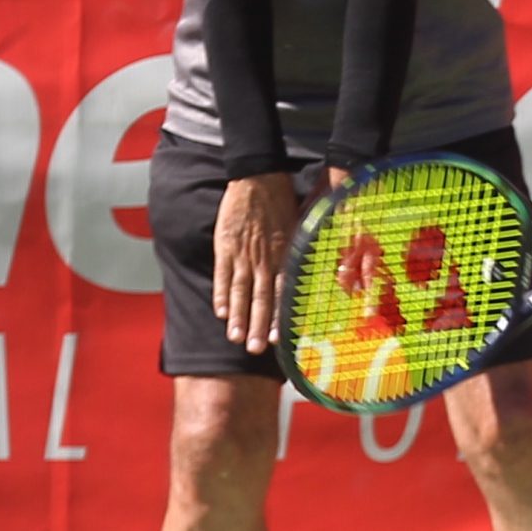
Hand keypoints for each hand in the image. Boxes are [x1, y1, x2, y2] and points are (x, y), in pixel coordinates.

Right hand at [213, 172, 298, 352]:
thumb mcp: (298, 231)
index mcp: (284, 256)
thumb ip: (299, 256)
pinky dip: (222, 295)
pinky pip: (222, 275)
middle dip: (257, 327)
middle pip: (260, 299)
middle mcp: (264, 259)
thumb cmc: (283, 206)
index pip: (282, 294)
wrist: (259, 180)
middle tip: (254, 350)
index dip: (278, 317)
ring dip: (237, 317)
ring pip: (240, 292)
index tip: (277, 340)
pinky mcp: (225, 247)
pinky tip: (221, 313)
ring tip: (235, 338)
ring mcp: (243, 254)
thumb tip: (309, 277)